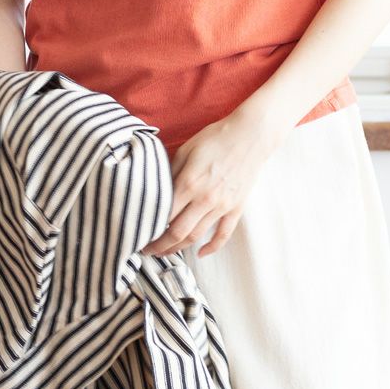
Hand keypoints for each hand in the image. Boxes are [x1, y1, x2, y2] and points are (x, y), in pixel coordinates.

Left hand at [139, 103, 281, 258]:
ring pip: (197, 236)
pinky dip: (212, 247)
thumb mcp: (186, 149)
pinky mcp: (236, 208)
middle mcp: (205, 198)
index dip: (150, 228)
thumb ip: (170, 172)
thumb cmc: (216, 138)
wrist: (250, 135)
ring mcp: (222, 205)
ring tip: (166, 252)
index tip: (140, 232)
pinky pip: (224, 234)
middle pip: (178, 232)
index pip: (164, 215)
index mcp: (189, 182)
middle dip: (160, 246)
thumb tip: (156, 190)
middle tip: (148, 250)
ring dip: (179, 248)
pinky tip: (201, 253)